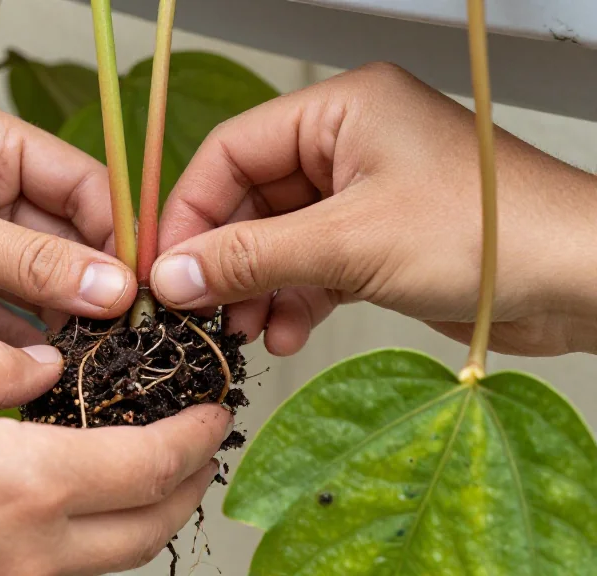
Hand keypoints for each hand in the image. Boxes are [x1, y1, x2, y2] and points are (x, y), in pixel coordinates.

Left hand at [0, 96, 133, 347]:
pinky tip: (53, 368)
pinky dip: (25, 343)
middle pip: (65, 238)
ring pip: (37, 284)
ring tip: (101, 353)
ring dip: (65, 317)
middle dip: (93, 281)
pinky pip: (2, 319)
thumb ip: (32, 261)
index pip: (80, 183)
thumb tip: (113, 287)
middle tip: (129, 327)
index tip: (142, 281)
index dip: (116, 230)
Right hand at [0, 336, 230, 575]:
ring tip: (150, 461)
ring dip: (146, 512)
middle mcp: (22, 550)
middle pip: (148, 527)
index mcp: (21, 482)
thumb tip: (43, 365)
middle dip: (189, 481)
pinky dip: (90, 535)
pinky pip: (56, 571)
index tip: (216, 404)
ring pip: (110, 559)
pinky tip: (70, 493)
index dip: (195, 434)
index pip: (151, 465)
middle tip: (198, 435)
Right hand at [151, 62, 596, 356]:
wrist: (580, 280)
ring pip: (278, 239)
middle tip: (199, 309)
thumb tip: (173, 275)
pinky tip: (286, 333)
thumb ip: (251, 257)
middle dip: (225, 260)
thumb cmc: (485, 234)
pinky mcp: (377, 240)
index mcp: (339, 111)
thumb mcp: (348, 243)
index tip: (164, 266)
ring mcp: (362, 195)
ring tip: (245, 331)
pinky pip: (312, 266)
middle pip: (251, 199)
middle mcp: (346, 145)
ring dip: (256, 288)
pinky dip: (294, 300)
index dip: (190, 210)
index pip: (232, 151)